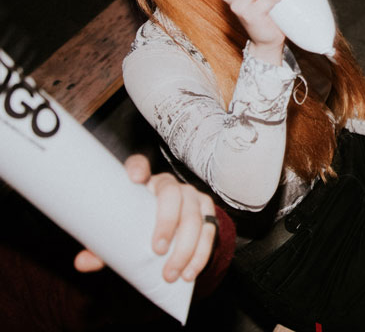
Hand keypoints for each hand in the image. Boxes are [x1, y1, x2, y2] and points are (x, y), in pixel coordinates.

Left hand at [75, 155, 217, 282]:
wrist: (172, 231)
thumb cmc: (138, 227)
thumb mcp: (120, 235)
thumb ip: (101, 247)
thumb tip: (81, 263)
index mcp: (145, 184)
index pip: (140, 164)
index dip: (138, 167)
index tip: (134, 177)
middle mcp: (171, 186)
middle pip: (173, 195)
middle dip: (167, 222)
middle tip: (157, 250)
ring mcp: (193, 198)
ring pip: (194, 217)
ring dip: (185, 248)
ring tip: (172, 273)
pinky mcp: (207, 213)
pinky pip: (209, 232)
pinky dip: (200, 254)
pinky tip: (190, 271)